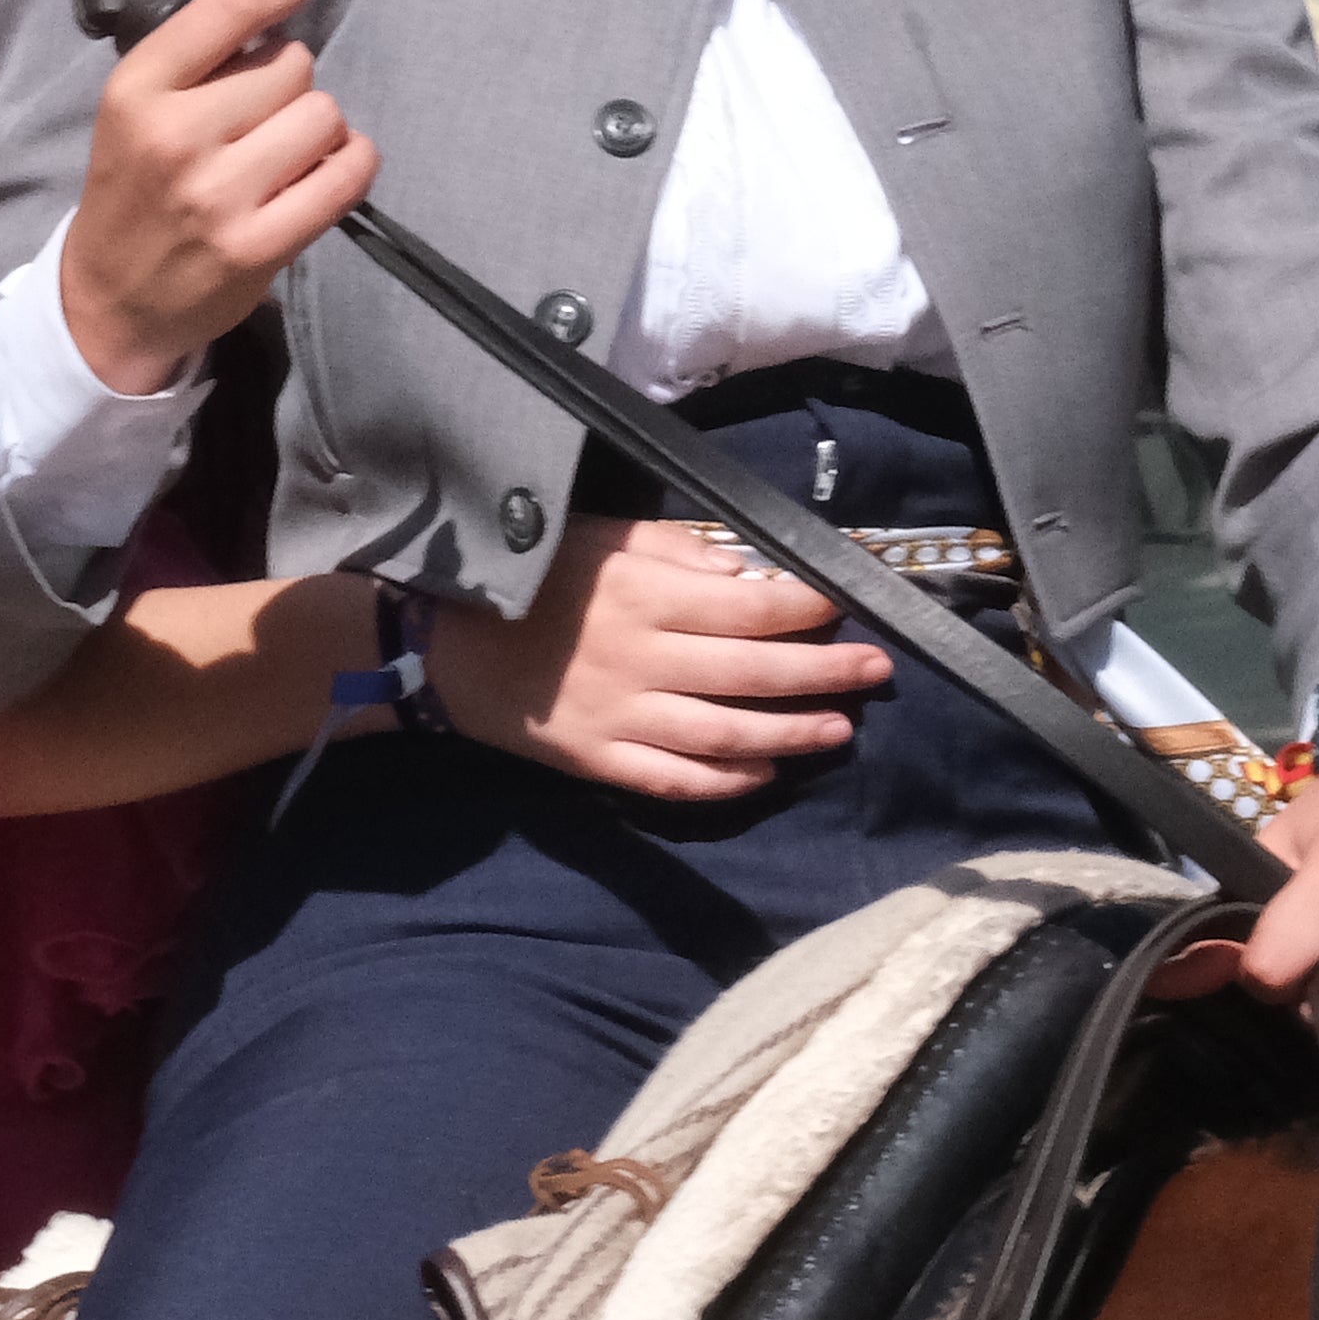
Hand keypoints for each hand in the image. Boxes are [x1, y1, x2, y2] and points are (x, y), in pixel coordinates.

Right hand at [55, 0, 373, 394]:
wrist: (110, 297)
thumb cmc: (134, 181)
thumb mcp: (144, 97)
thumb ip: (207, 21)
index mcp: (136, 89)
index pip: (227, 10)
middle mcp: (175, 137)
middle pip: (291, 65)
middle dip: (288, 78)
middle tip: (261, 110)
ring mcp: (218, 196)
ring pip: (323, 115)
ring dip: (318, 125)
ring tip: (286, 148)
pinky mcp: (259, 246)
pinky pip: (345, 173)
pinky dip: (350, 163)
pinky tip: (325, 170)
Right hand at [425, 523, 894, 802]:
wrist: (442, 643)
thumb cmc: (530, 580)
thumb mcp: (600, 537)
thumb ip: (675, 550)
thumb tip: (748, 573)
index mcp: (644, 597)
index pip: (751, 606)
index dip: (808, 607)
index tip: (843, 603)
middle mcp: (641, 660)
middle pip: (754, 672)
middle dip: (825, 672)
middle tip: (877, 669)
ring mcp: (620, 718)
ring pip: (726, 734)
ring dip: (791, 733)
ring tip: (840, 728)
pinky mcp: (598, 760)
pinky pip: (673, 780)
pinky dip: (724, 782)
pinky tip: (763, 773)